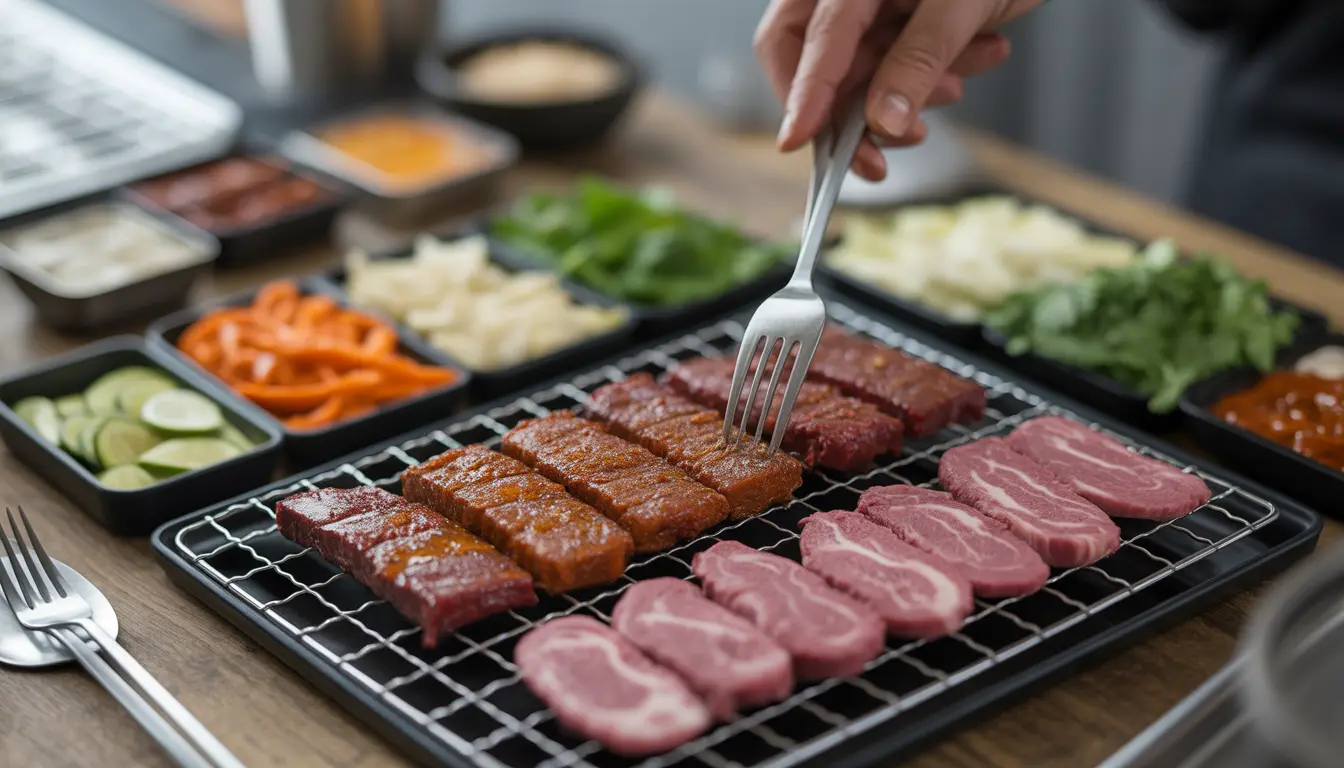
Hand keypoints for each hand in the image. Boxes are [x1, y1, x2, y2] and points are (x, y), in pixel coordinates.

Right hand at [755, 0, 1043, 179]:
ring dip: (903, 99)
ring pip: (856, 77)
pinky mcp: (897, 26)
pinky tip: (981, 54)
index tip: (795, 142)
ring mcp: (871, 11)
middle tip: (876, 159)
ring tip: (955, 87)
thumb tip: (882, 123)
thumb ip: (917, 61)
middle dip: (846, 115)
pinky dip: (930, 81)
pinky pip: (893, 71)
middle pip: (811, 64)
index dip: (803, 95)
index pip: (810, 40)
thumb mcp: (962, 5)